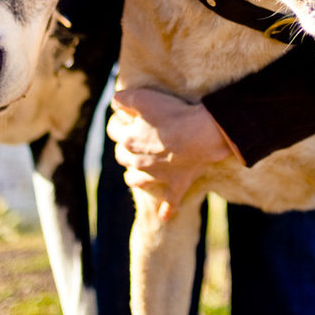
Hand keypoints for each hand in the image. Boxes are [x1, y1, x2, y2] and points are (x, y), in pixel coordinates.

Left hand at [107, 88, 239, 220]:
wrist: (201, 134)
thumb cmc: (174, 113)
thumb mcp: (143, 98)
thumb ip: (123, 99)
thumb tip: (114, 103)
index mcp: (128, 141)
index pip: (113, 129)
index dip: (118, 120)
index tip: (125, 115)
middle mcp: (137, 161)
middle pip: (121, 155)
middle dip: (124, 147)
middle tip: (135, 138)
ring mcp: (156, 175)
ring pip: (135, 180)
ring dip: (134, 175)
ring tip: (138, 170)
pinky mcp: (176, 184)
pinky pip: (169, 202)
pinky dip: (166, 210)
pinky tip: (165, 216)